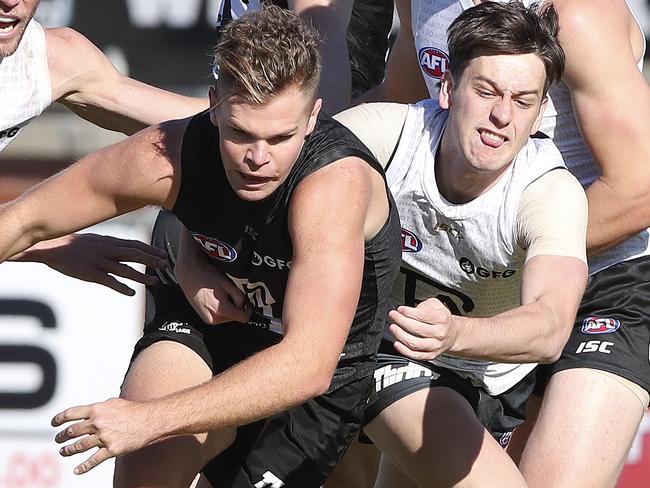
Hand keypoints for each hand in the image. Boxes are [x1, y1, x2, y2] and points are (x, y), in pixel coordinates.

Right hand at [35, 233, 167, 295]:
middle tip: (165, 266)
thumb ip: (110, 244)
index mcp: (109, 242)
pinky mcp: (89, 272)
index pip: (135, 245)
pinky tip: (131, 293)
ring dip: (141, 276)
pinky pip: (108, 280)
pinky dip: (121, 287)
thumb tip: (125, 247)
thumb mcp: (95, 239)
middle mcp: (106, 250)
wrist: (50, 247)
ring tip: (154, 282)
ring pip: (124, 269)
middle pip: (134, 254)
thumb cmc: (73, 244)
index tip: (163, 255)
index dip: (150, 250)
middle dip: (151, 260)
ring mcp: (98, 261)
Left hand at [52, 398, 156, 474]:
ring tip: (64, 452)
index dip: (59, 419)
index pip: (71, 414)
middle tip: (58, 439)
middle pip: (72, 431)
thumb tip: (89, 412)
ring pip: (79, 446)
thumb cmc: (133, 410)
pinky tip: (77, 470)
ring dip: (68, 450)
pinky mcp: (111, 449)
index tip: (54, 423)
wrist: (149, 420)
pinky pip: (93, 460)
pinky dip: (83, 467)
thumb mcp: (114, 403)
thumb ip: (99, 408)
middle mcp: (97, 423)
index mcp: (97, 410)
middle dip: (62, 436)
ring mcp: (104, 437)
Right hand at [176, 260, 251, 324]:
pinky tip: (216, 297)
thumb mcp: (228, 283)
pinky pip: (219, 316)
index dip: (248, 309)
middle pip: (235, 318)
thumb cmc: (206, 275)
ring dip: (229, 307)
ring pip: (227, 317)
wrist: (188, 272)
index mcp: (220, 310)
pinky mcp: (204, 317)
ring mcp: (207, 319)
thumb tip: (245, 305)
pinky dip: (221, 308)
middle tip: (231, 293)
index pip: (243, 318)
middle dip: (237, 307)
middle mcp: (213, 319)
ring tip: (222, 294)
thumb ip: (239, 297)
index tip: (248, 301)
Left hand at [389, 298, 458, 360]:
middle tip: (393, 316)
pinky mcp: (431, 355)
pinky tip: (397, 343)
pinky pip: (416, 355)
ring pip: (415, 343)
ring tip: (393, 328)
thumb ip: (424, 305)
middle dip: (401, 321)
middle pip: (417, 329)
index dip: (408, 312)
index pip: (422, 315)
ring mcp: (435, 345)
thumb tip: (410, 310)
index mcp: (441, 319)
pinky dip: (404, 350)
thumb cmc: (442, 319)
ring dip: (400, 335)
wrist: (453, 334)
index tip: (400, 309)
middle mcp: (439, 333)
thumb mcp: (437, 305)